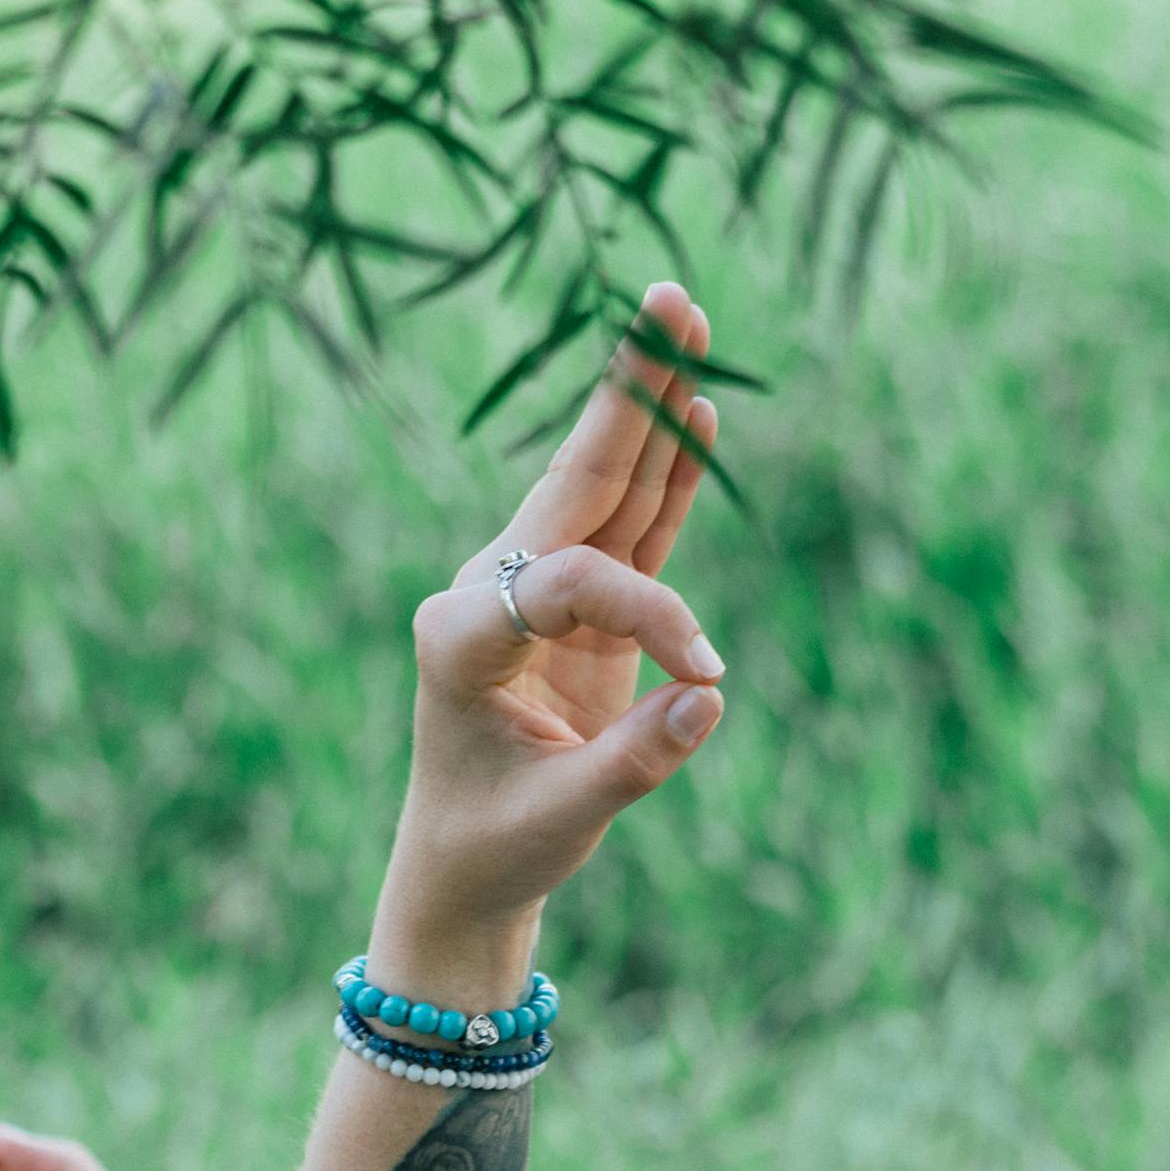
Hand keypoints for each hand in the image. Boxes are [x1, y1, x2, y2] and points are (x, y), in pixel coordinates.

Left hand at [379, 280, 726, 948]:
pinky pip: (629, 534)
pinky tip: (696, 415)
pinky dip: (666, 481)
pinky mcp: (575, 615)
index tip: (706, 672)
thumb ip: (634, 759)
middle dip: (628, 395)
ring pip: (603, 491)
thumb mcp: (562, 816)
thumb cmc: (498, 846)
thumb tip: (711, 696)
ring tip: (685, 321)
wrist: (464, 870)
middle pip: (573, 481)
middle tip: (668, 300)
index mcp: (459, 635)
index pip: (573, 583)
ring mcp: (531, 597)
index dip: (650, 616)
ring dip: (651, 413)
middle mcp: (488, 595)